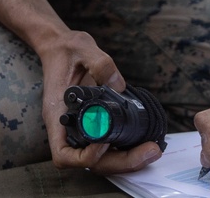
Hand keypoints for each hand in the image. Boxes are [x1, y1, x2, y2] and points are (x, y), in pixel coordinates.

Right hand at [37, 29, 162, 173]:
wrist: (60, 46)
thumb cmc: (66, 49)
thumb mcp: (82, 48)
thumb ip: (100, 64)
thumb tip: (118, 84)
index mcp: (57, 114)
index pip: (63, 153)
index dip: (86, 156)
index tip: (106, 141)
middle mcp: (67, 127)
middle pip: (90, 162)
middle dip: (121, 162)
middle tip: (149, 151)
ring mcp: (79, 127)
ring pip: (101, 158)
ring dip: (126, 160)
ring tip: (151, 150)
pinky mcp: (91, 123)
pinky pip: (106, 145)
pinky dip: (124, 149)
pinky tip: (142, 140)